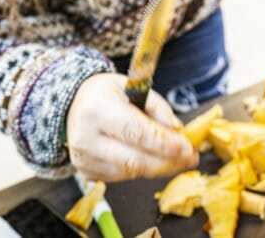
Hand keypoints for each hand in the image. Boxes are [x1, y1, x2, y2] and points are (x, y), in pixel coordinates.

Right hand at [66, 72, 198, 181]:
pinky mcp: (85, 171)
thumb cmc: (107, 93)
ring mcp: (83, 158)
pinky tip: (150, 158)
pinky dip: (140, 170)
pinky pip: (120, 177)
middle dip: (166, 162)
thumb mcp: (133, 86)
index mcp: (98, 109)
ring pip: (129, 172)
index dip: (165, 144)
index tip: (188, 148)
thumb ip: (157, 107)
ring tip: (176, 159)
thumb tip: (176, 131)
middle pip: (133, 160)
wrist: (75, 103)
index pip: (136, 132)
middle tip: (189, 159)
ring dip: (157, 168)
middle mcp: (85, 136)